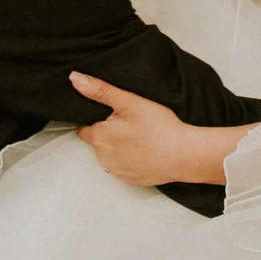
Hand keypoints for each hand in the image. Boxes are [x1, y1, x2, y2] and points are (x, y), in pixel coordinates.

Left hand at [70, 71, 212, 185]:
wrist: (184, 155)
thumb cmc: (159, 128)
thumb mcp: (129, 101)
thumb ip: (100, 90)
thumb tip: (76, 79)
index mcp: (99, 137)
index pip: (84, 128)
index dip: (96, 119)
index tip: (111, 116)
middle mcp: (103, 158)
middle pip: (98, 141)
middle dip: (110, 132)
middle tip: (131, 123)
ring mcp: (117, 171)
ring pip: (111, 155)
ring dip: (120, 147)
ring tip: (141, 136)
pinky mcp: (131, 180)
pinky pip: (124, 168)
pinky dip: (132, 160)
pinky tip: (146, 151)